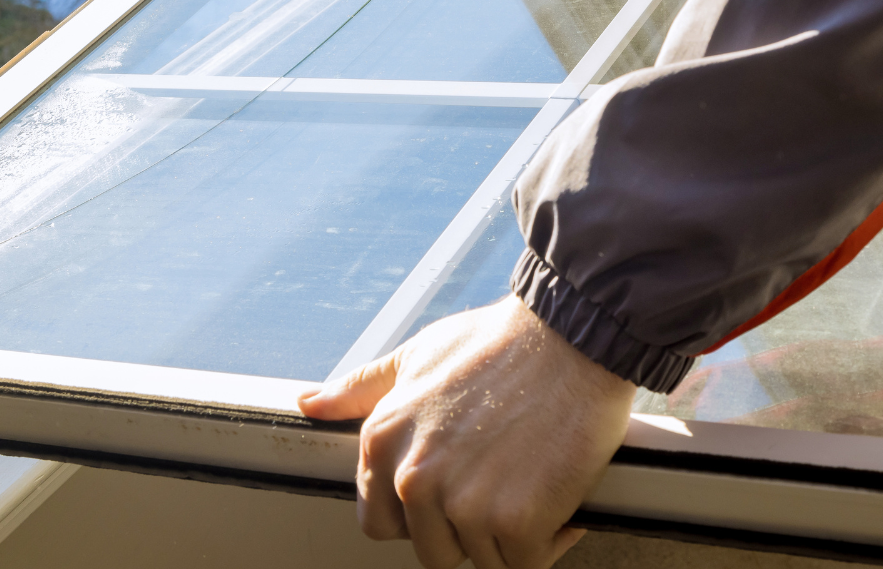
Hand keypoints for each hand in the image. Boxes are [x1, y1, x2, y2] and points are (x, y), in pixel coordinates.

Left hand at [299, 296, 636, 568]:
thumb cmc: (500, 342)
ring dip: (509, 533)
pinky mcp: (515, 521)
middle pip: (432, 549)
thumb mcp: (418, 355)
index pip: (381, 520)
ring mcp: (463, 503)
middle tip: (501, 482)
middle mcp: (414, 477)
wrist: (571, 336)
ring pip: (479, 559)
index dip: (422, 511)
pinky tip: (557, 500)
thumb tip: (311, 403)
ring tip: (531, 481)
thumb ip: (362, 387)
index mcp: (383, 440)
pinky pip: (524, 564)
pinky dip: (547, 540)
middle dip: (467, 526)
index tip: (455, 489)